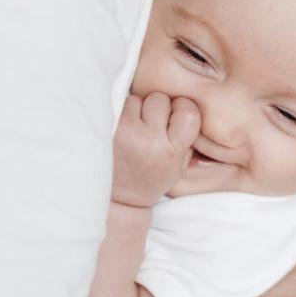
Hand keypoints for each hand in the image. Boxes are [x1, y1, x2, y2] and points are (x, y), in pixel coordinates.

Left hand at [111, 91, 198, 208]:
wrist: (118, 197)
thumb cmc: (151, 179)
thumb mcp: (179, 166)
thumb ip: (187, 139)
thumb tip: (186, 105)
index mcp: (171, 152)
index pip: (188, 112)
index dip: (182, 109)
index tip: (175, 118)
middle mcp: (149, 141)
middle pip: (160, 99)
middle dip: (158, 108)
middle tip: (153, 124)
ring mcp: (126, 133)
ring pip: (139, 99)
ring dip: (139, 108)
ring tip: (137, 127)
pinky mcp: (107, 128)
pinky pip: (120, 106)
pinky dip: (124, 112)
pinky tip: (124, 128)